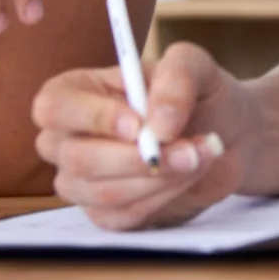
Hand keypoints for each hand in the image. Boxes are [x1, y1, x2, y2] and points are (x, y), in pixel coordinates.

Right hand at [32, 42, 250, 229]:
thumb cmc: (197, 92)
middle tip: (188, 149)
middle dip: (138, 157)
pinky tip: (188, 174)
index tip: (139, 124)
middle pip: (77, 159)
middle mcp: (67, 138)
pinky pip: (123, 215)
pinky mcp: (105, 212)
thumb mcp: (194, 64)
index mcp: (74, 92)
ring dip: (159, 178)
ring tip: (198, 155)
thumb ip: (176, 78)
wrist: (225, 132)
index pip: (53, 108)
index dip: (93, 118)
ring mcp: (81, 180)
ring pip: (102, 192)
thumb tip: (157, 125)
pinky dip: (163, 197)